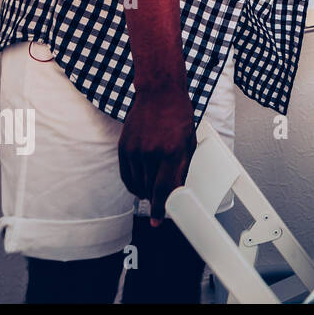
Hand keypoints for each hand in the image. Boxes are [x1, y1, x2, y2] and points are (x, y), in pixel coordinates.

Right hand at [118, 80, 196, 227]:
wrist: (159, 93)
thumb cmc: (178, 115)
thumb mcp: (189, 142)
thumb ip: (182, 168)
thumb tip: (177, 191)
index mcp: (172, 152)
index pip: (164, 189)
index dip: (161, 209)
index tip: (159, 221)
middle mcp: (151, 152)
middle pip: (150, 189)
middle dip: (156, 199)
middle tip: (161, 202)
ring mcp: (135, 150)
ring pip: (137, 184)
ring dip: (145, 191)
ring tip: (152, 187)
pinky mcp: (124, 147)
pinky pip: (126, 175)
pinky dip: (133, 183)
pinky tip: (140, 183)